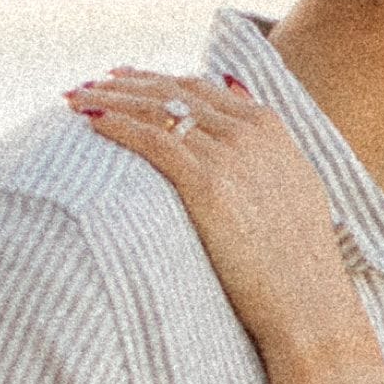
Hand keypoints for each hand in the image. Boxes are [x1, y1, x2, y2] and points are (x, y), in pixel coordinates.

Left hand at [68, 68, 361, 363]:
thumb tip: (235, 104)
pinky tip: (89, 123)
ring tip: (74, 98)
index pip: (200, 88)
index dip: (157, 80)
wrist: (309, 305)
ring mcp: (230, 154)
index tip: (124, 79)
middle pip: (173, 91)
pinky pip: (151, 140)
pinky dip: (116, 125)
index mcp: (270, 128)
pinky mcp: (209, 184)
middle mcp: (249, 131)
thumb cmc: (298, 263)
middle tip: (89, 83)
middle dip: (126, 83)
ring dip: (110, 99)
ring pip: (156, 109)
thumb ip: (265, 147)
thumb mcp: (294, 188)